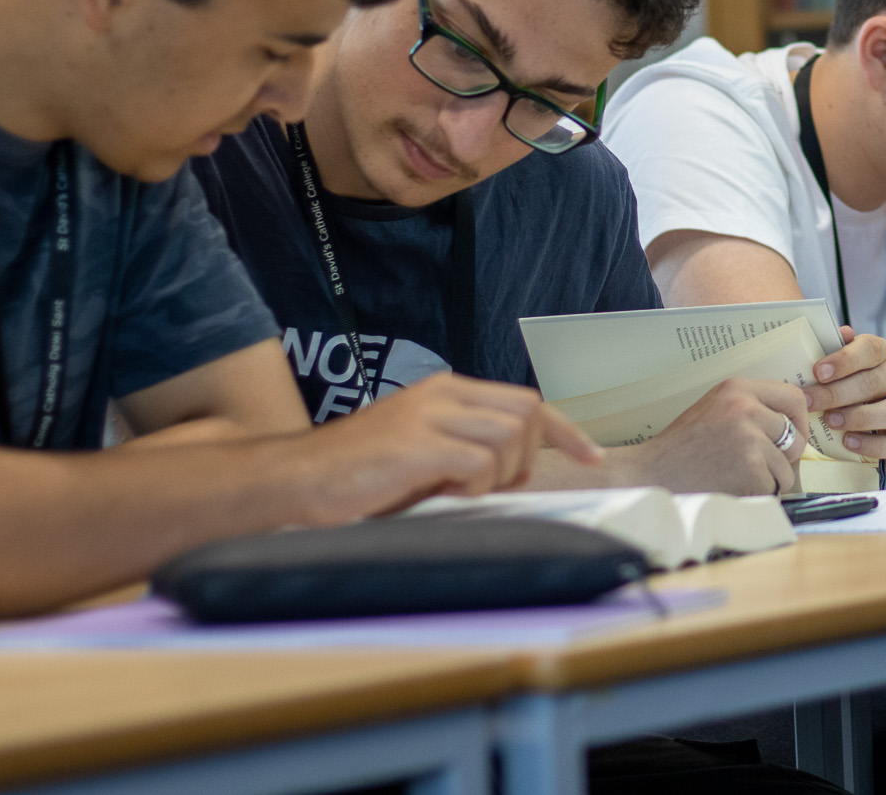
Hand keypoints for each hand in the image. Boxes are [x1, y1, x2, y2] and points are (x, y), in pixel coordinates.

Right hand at [290, 372, 601, 522]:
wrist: (294, 479)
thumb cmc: (358, 476)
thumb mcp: (422, 454)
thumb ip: (466, 450)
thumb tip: (514, 471)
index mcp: (445, 391)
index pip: (524, 400)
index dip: (565, 430)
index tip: (592, 455)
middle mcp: (441, 394)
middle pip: (527, 412)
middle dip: (529, 456)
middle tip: (494, 486)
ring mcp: (429, 415)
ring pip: (511, 434)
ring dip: (500, 473)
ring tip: (460, 490)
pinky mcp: (416, 444)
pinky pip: (480, 460)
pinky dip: (477, 485)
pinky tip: (445, 494)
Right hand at [608, 378, 809, 495]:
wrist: (651, 475)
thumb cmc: (682, 447)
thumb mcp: (715, 409)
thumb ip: (750, 408)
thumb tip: (791, 422)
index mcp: (737, 389)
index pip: (792, 397)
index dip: (799, 421)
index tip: (793, 435)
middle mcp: (746, 409)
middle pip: (795, 436)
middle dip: (784, 457)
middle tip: (759, 464)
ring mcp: (750, 439)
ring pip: (786, 467)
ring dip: (768, 479)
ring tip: (734, 476)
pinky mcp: (751, 469)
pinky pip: (773, 487)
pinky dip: (757, 494)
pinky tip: (730, 487)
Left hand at [804, 327, 885, 459]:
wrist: (867, 411)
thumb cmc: (842, 383)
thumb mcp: (835, 364)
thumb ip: (833, 348)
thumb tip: (841, 333)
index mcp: (879, 354)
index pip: (870, 349)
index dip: (844, 359)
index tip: (818, 371)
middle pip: (874, 382)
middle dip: (837, 393)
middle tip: (809, 401)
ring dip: (860, 417)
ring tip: (831, 421)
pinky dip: (874, 445)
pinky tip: (848, 442)